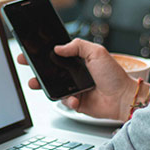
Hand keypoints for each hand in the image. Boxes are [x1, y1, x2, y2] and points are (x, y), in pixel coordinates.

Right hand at [17, 38, 136, 120]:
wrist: (123, 98)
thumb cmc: (114, 75)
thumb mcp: (97, 52)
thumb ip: (77, 46)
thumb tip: (58, 47)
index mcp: (79, 60)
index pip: (57, 54)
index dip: (43, 52)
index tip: (30, 50)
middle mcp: (75, 74)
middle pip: (50, 70)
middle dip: (36, 68)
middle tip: (26, 63)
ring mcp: (75, 88)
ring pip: (53, 87)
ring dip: (43, 85)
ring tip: (36, 83)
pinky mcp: (76, 102)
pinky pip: (64, 101)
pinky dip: (68, 100)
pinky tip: (75, 99)